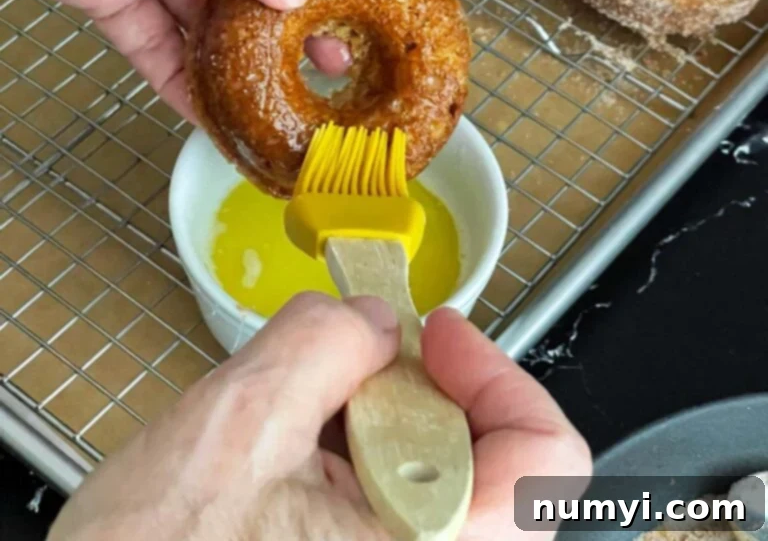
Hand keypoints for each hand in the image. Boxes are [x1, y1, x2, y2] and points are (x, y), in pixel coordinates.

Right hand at [49, 293, 590, 540]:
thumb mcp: (239, 424)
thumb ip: (323, 342)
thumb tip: (370, 317)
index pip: (548, 459)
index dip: (496, 373)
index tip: (434, 334)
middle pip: (485, 460)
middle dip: (411, 392)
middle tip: (350, 365)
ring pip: (432, 485)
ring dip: (374, 428)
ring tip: (297, 423)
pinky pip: (390, 515)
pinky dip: (351, 469)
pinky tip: (287, 463)